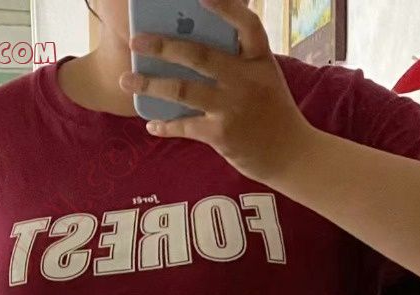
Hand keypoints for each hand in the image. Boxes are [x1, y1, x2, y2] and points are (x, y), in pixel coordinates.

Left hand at [120, 0, 315, 185]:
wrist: (291, 156)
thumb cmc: (273, 114)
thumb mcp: (265, 80)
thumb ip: (239, 64)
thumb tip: (192, 51)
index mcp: (260, 61)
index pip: (246, 24)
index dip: (224, 7)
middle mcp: (246, 80)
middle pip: (199, 55)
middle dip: (163, 46)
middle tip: (136, 41)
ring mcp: (233, 107)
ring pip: (182, 90)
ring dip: (150, 85)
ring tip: (127, 80)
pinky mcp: (222, 135)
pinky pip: (185, 126)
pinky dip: (165, 125)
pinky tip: (152, 123)